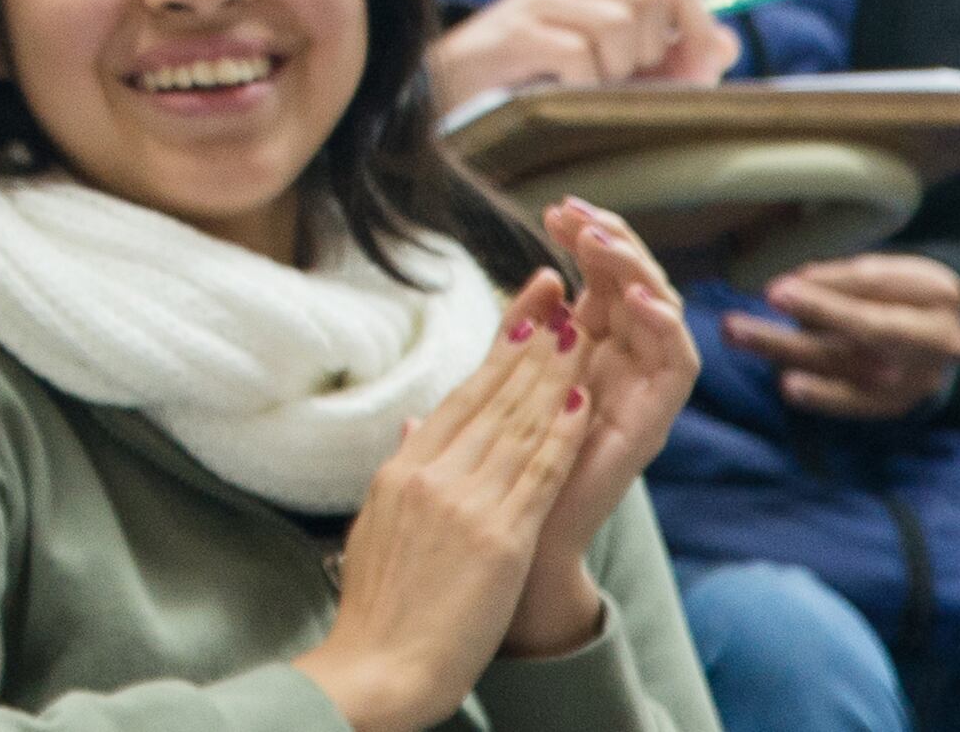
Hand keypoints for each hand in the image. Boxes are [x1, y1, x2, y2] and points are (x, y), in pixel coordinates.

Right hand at [294, 317, 587, 731]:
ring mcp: (462, 502)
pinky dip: (561, 432)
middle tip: (557, 293)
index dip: (496, 352)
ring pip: (517, 423)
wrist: (376, 666)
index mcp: (402, 471)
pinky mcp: (496, 537)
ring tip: (580, 327)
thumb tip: (413, 428)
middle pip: (490, 397)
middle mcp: (430, 474)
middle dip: (530, 342)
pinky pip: (536, 472)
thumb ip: (404, 474)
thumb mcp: (378, 527)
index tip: (523, 313)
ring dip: (552, 372)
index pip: (459, 398)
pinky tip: (583, 400)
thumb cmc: (378, 607)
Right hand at [429, 0, 735, 104]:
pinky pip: (581, 57)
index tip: (691, 75)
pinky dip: (582, 88)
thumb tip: (726, 44)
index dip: (696, 32)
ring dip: (615, 73)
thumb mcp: (620, 70)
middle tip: (625, 84)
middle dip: (654, 54)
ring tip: (586, 88)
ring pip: (620, 25)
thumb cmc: (547, 86)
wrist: (456, 103)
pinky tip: (558, 95)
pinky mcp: (515, 32)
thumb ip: (674, 57)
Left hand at [517, 204, 697, 649]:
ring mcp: (642, 393)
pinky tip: (634, 299)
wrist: (514, 538)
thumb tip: (535, 276)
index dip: (584, 240)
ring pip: (662, 315)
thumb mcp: (506, 379)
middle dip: (613, 243)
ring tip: (601, 243)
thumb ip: (521, 331)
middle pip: (636, 287)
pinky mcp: (652, 424)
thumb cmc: (504, 461)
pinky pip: (677, 368)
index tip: (552, 208)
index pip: (600, 279)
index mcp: (588, 349)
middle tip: (575, 213)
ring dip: (636, 272)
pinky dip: (664, 327)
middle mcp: (623, 365)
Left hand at [727, 249, 959, 422]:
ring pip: (850, 364)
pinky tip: (787, 387)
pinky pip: (857, 401)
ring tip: (737, 334)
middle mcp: (938, 339)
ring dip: (788, 350)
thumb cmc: (899, 294)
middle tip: (766, 298)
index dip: (830, 283)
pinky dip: (822, 395)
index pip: (877, 284)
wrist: (939, 340)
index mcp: (937, 291)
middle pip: (870, 327)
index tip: (778, 285)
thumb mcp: (887, 271)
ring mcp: (921, 377)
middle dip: (816, 313)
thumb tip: (799, 281)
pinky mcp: (900, 403)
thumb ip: (848, 276)